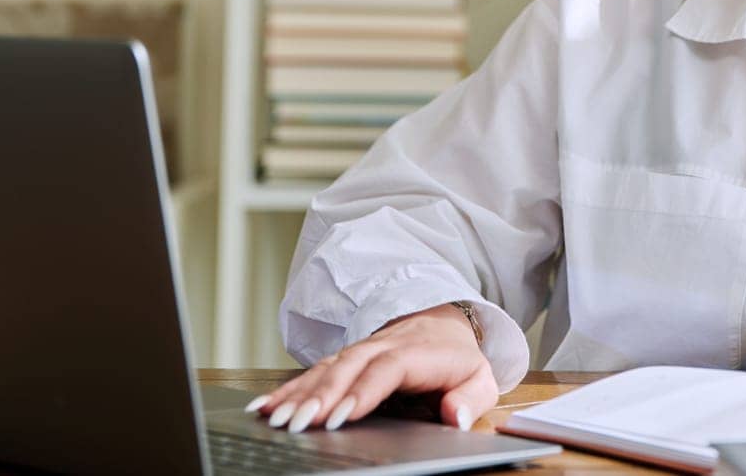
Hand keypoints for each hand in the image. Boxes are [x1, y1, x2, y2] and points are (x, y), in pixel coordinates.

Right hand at [247, 303, 496, 433]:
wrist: (442, 322)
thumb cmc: (458, 357)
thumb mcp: (480, 377)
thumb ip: (470, 398)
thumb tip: (455, 416)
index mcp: (417, 351)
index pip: (387, 368)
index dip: (362, 391)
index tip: (341, 416)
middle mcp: (383, 345)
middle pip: (348, 367)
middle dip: (320, 396)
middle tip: (297, 423)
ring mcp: (360, 350)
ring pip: (326, 368)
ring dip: (298, 393)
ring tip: (274, 417)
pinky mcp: (345, 359)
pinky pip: (315, 371)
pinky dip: (289, 388)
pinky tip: (265, 405)